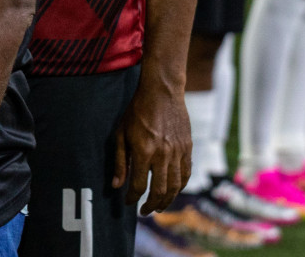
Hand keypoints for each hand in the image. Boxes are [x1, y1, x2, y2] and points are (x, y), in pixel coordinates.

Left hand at [112, 71, 189, 213]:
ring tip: (159, 207)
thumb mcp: (121, 133)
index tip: (127, 202)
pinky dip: (179, 187)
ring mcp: (178, 153)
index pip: (137, 184)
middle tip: (144, 211)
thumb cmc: (137, 111)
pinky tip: (172, 192)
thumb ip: (120, 161)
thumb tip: (116, 185)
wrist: (162, 93)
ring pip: (175, 187)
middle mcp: (162, 155)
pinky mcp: (188, 150)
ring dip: (167, 201)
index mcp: (143, 151)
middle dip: (151, 205)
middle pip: (159, 191)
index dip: (132, 197)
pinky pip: (185, 175)